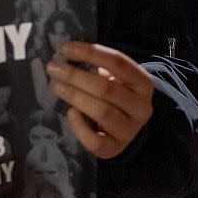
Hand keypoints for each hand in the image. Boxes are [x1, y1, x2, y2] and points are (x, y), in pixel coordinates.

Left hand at [46, 42, 153, 159]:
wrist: (126, 125)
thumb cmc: (115, 95)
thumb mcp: (114, 77)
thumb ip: (97, 66)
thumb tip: (65, 53)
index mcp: (143, 83)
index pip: (117, 62)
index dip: (89, 52)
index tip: (64, 48)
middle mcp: (141, 107)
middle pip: (107, 88)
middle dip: (76, 76)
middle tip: (54, 69)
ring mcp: (130, 130)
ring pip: (102, 112)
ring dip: (76, 97)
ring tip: (57, 87)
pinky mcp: (115, 149)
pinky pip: (96, 141)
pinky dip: (80, 127)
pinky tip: (70, 113)